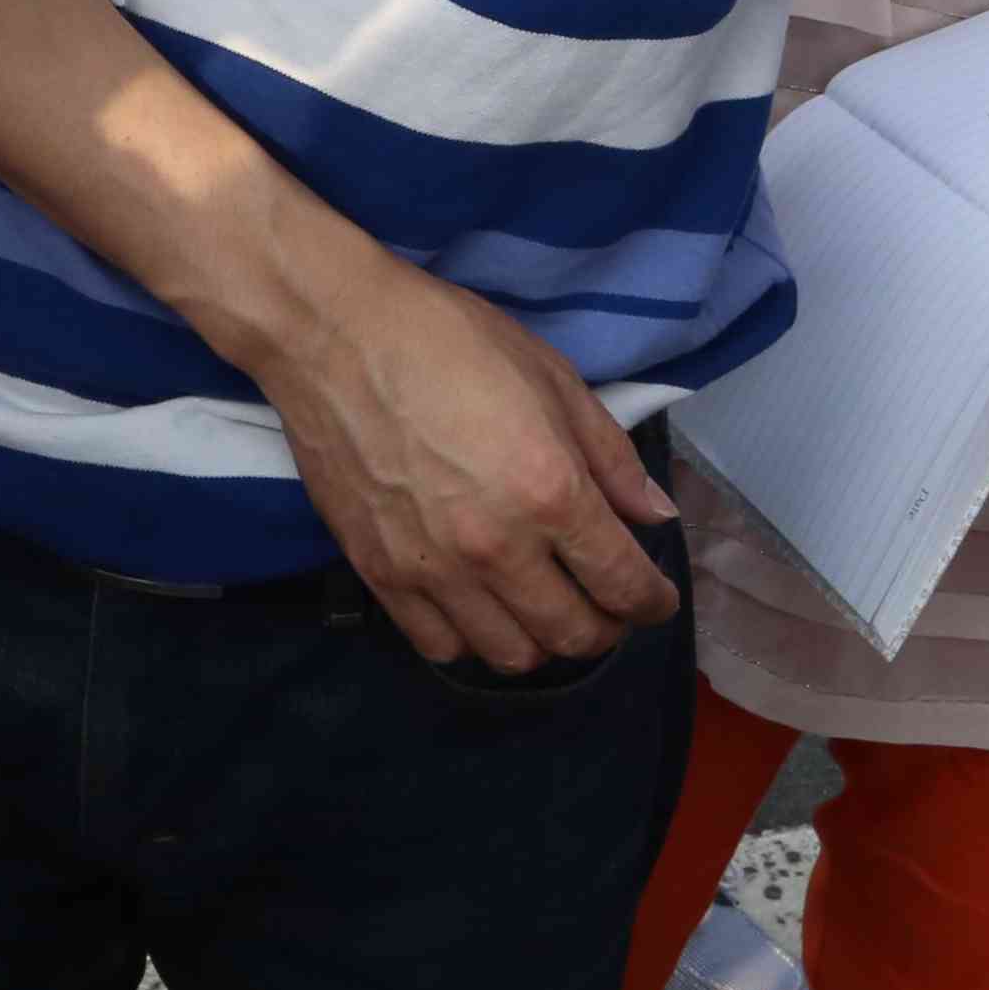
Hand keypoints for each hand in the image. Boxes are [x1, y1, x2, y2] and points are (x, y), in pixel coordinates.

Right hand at [241, 240, 676, 668]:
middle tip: (607, 602)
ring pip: (511, 655)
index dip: (653, 601)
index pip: (624, 584)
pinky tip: (481, 608)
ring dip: (543, 640)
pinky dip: (473, 640)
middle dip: (608, 627)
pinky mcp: (379, 575)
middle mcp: (496, 547)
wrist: (332, 335)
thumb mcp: (552, 378)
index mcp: (550, 491)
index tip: (656, 596)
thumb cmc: (448, 340)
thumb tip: (654, 515)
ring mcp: (433, 569)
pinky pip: (441, 647)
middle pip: (574, 635)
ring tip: (544, 607)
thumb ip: (610, 457)